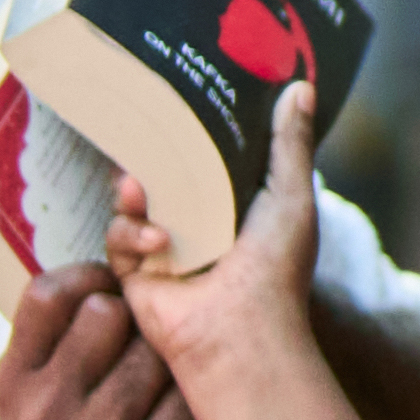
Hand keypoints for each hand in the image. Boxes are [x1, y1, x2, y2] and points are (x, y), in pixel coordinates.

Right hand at [0, 267, 200, 419]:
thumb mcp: (28, 406)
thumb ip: (51, 345)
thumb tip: (106, 261)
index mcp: (13, 384)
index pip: (48, 292)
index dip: (90, 277)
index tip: (113, 288)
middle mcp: (45, 411)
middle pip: (110, 314)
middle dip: (135, 320)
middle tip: (142, 343)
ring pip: (156, 354)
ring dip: (168, 361)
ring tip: (159, 386)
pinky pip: (186, 401)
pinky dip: (189, 403)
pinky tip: (179, 416)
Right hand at [111, 86, 358, 419]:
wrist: (241, 333)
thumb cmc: (276, 269)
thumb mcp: (290, 195)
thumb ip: (290, 144)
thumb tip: (302, 86)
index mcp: (236, 201)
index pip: (207, 153)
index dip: (192, 127)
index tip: (175, 93)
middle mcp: (201, 220)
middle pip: (163, 170)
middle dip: (148, 151)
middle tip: (136, 131)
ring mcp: (167, 245)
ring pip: (132, 198)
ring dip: (133, 191)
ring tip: (139, 190)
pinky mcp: (136, 271)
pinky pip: (117, 236)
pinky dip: (131, 234)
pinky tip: (155, 243)